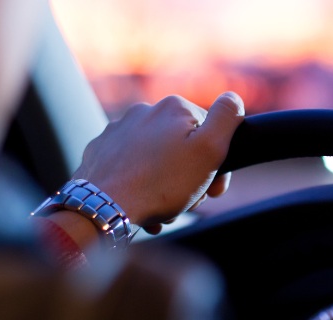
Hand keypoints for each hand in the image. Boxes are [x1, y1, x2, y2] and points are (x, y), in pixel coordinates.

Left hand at [72, 93, 243, 234]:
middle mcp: (143, 111)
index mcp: (174, 107)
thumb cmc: (160, 185)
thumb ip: (226, 118)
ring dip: (164, 183)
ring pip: (155, 159)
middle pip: (181, 147)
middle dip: (188, 175)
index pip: (209, 132)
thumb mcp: (209, 150)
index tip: (212, 188)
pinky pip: (129, 167)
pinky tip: (140, 203)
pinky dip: (138, 185)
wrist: (104, 208)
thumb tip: (233, 97)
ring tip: (161, 207)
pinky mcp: (100, 151)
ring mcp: (117, 131)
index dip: (215, 163)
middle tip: (186, 200)